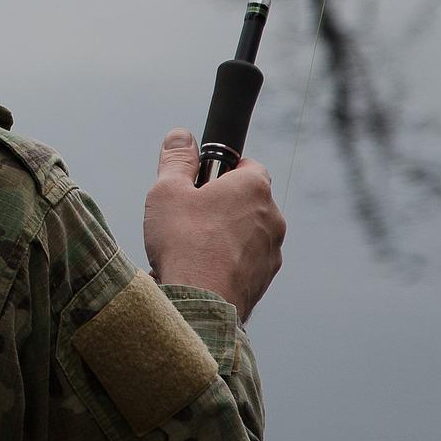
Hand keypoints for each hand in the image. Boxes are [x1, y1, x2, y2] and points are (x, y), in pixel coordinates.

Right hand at [143, 129, 285, 320]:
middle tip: (190, 215)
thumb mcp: (168, 190)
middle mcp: (272, 217)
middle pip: (247, 200)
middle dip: (222, 204)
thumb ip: (177, 159)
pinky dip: (230, 261)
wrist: (199, 304)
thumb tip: (180, 136)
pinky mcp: (264, 280)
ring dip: (227, 235)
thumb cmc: (184, 243)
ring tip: (193, 247)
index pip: (247, 164)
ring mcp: (272, 251)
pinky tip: (202, 270)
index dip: (221, 171)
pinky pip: (247, 261)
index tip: (200, 182)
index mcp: (254, 187)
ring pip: (248, 232)